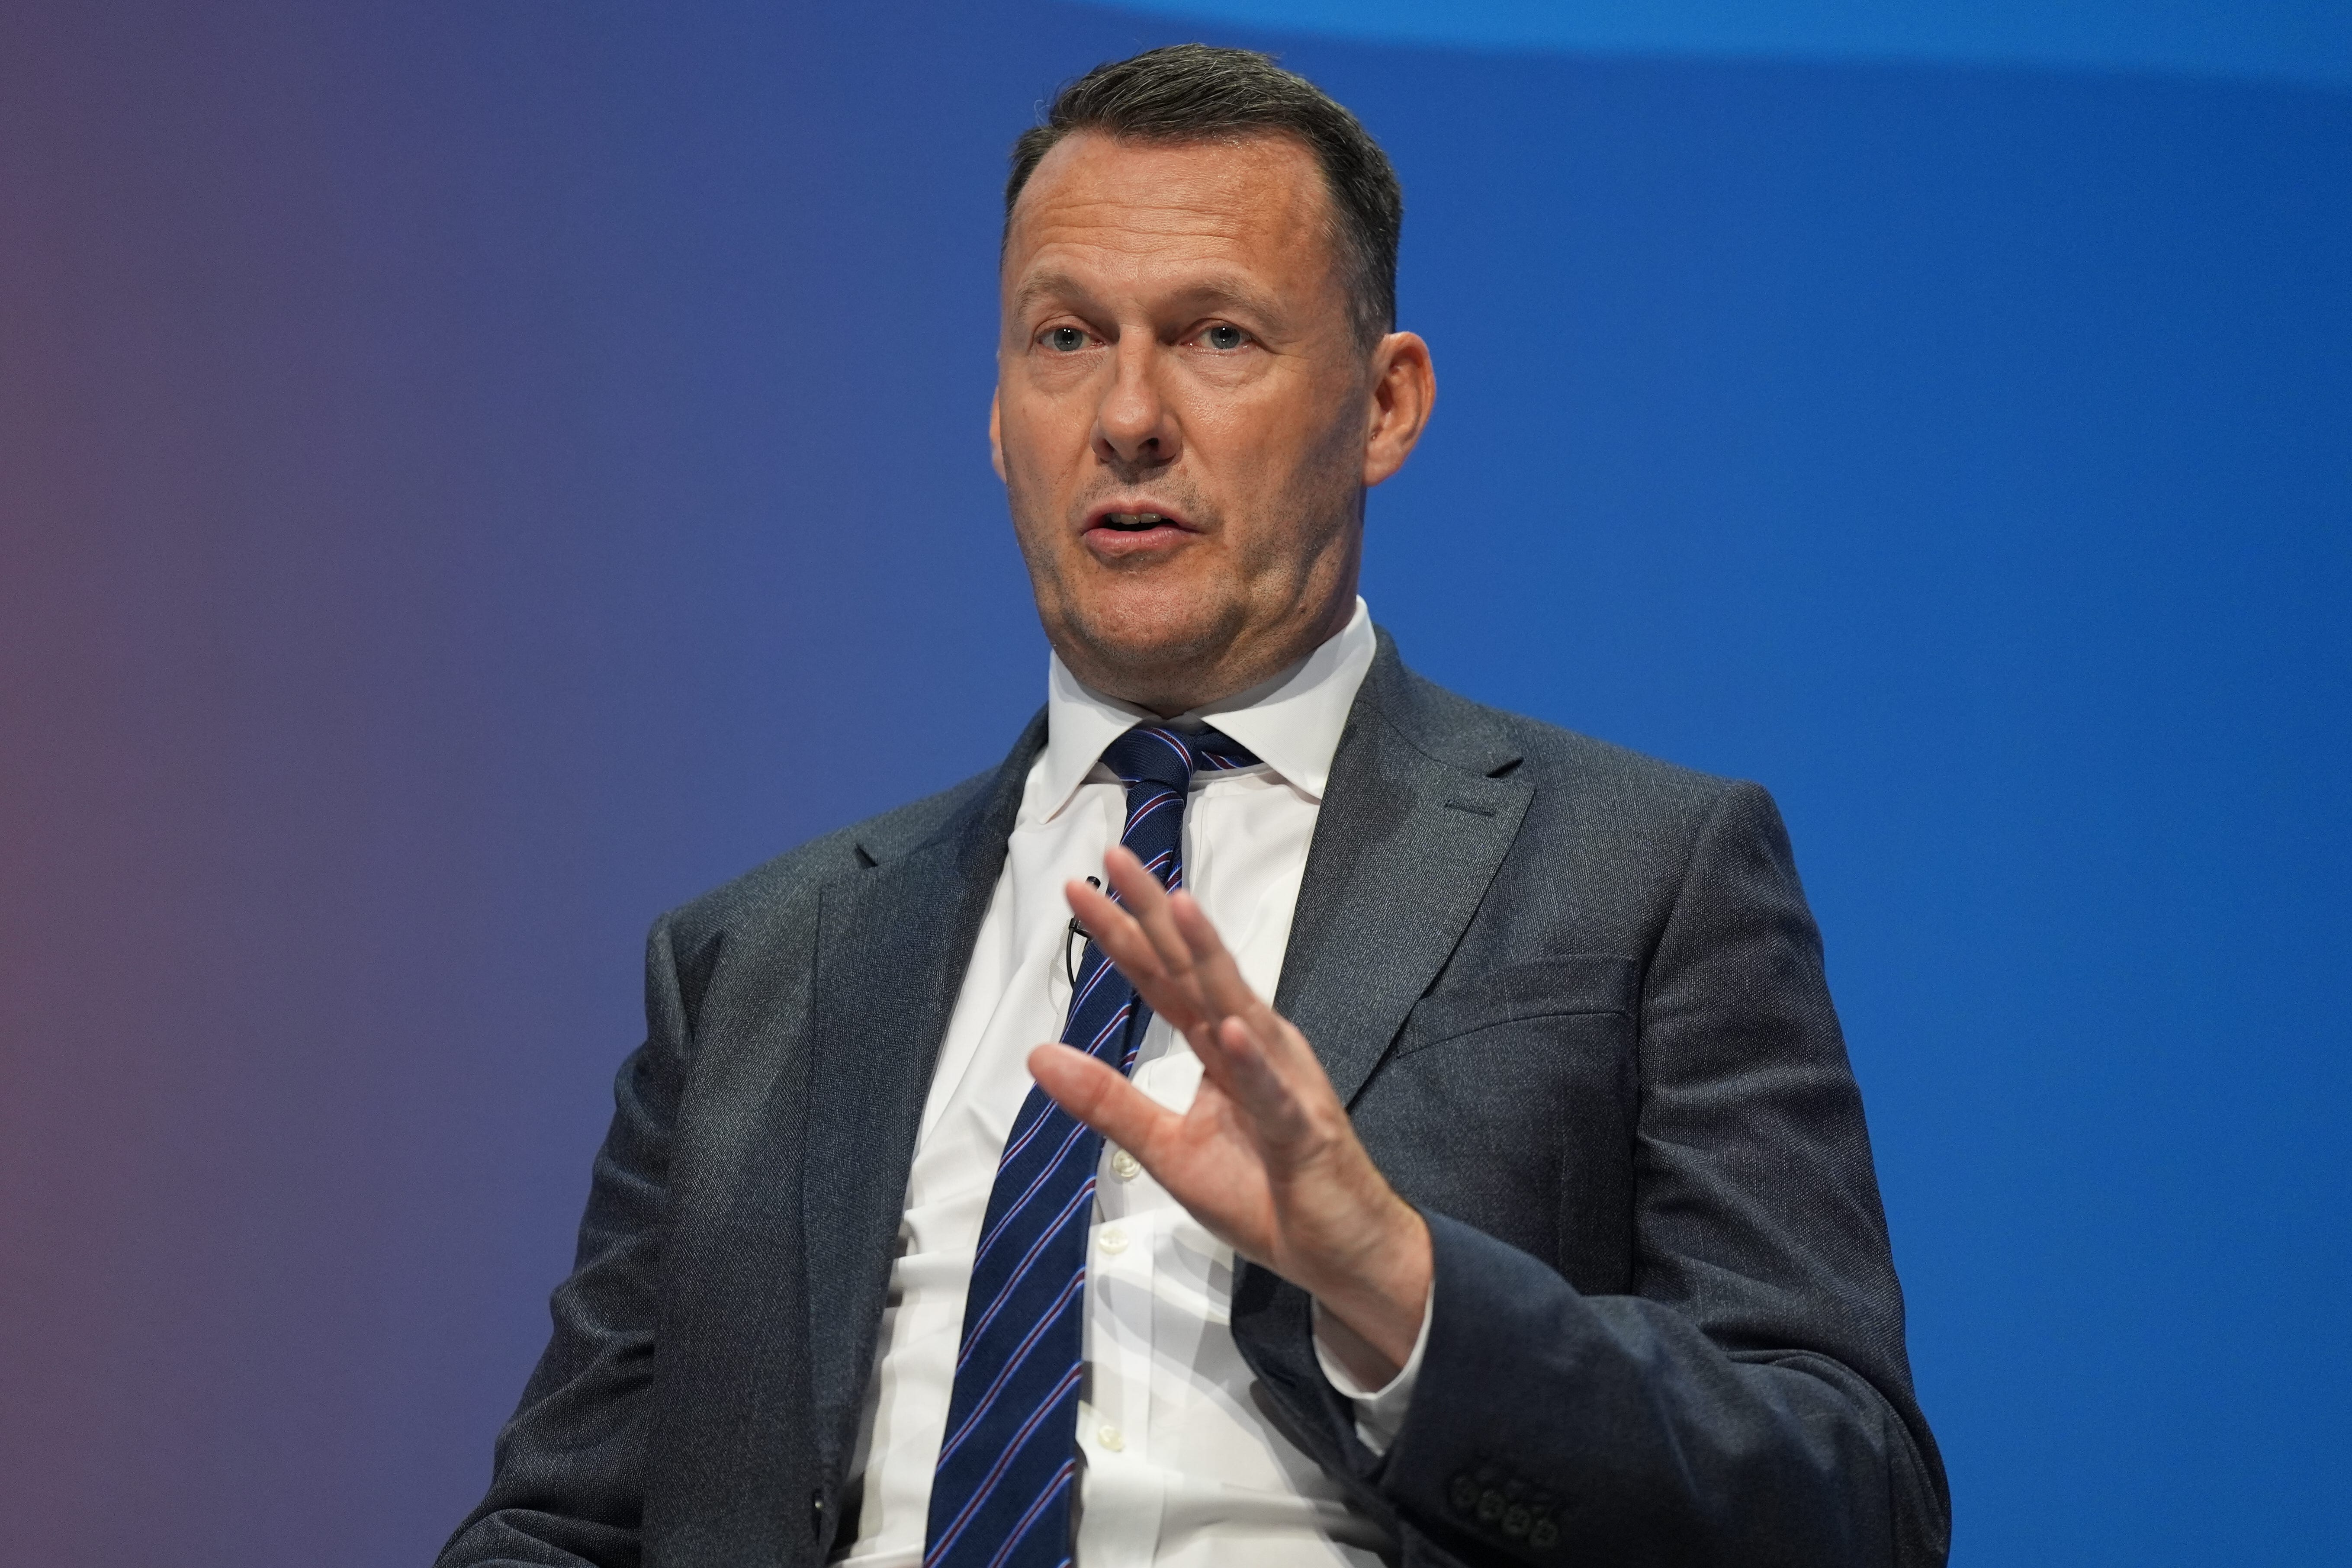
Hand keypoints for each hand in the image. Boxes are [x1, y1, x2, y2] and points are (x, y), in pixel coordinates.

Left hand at [1027, 845, 1431, 1385]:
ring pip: (1238, 1010)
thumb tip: (1038, 1055)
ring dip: (1208, 957)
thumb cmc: (1263, 1193)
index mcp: (1220, 1046)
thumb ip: (1109, 1102)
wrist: (1341, 1250)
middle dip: (1155, 912)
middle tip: (1116, 855)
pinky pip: (1272, 1094)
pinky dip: (1251, 1064)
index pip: (1163, 978)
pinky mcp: (1303, 1132)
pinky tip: (1229, 1032)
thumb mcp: (1168, 1150)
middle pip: (1195, 970)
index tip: (1080, 887)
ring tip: (1175, 905)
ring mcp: (1283, 1082)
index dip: (1122, 933)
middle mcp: (1253, 1045)